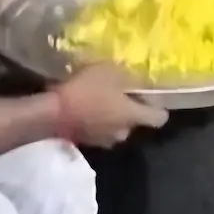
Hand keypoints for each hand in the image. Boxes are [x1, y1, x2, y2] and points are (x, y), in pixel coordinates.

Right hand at [53, 63, 168, 147]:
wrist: (53, 112)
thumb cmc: (86, 90)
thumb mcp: (111, 72)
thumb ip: (130, 77)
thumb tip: (140, 82)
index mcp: (133, 117)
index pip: (159, 118)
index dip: (158, 107)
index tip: (149, 97)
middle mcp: (123, 133)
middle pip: (134, 121)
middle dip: (128, 109)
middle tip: (117, 92)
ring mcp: (105, 140)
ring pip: (116, 126)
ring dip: (111, 115)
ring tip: (98, 99)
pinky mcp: (88, 142)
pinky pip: (99, 129)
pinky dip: (96, 121)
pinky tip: (84, 107)